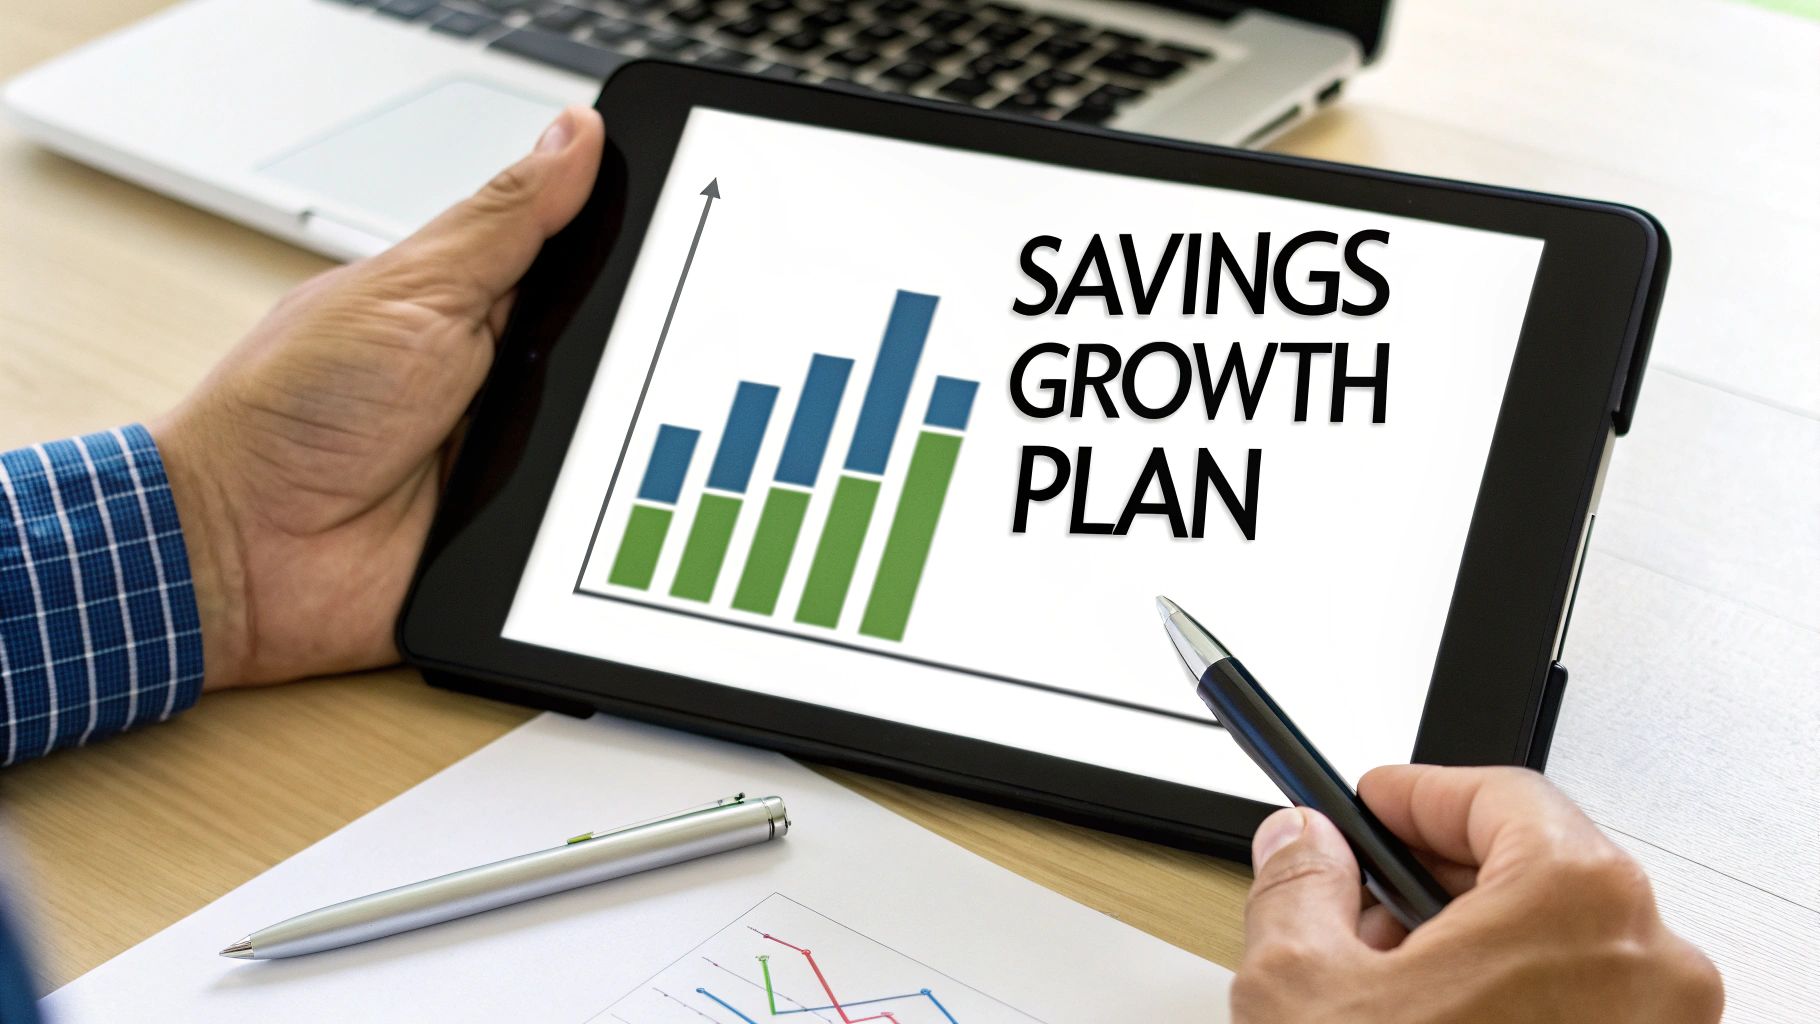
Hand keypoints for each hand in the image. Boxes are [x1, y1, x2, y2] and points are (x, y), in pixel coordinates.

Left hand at [152, 105, 603, 689]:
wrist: (242, 553)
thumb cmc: (292, 413)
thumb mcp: (412, 291)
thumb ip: (504, 221)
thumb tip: (573, 136)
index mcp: (476, 310)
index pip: (587, 269)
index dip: (636, 258)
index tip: (688, 242)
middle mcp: (501, 384)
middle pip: (614, 361)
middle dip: (638, 358)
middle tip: (628, 356)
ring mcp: (512, 464)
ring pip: (615, 445)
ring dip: (617, 444)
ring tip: (592, 434)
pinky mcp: (517, 539)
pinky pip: (590, 527)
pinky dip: (600, 519)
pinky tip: (603, 504)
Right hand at [1232, 765, 1722, 1022]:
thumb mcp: (1302, 986)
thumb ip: (1297, 882)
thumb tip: (1301, 844)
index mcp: (1576, 898)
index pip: (1499, 794)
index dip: (1417, 795)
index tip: (1373, 804)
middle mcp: (1650, 961)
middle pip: (1537, 867)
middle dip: (1435, 882)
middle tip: (1361, 904)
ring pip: (1562, 946)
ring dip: (1473, 948)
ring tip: (1391, 994)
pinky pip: (1588, 1010)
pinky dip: (1516, 1005)